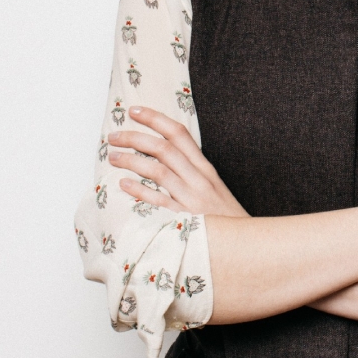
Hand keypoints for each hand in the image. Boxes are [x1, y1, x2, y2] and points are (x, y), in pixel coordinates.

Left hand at [107, 106, 249, 217]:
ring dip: (132, 161)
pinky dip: (140, 191)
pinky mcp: (185, 220)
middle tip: (114, 135)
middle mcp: (198, 179)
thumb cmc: (225, 218)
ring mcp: (192, 199)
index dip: (155, 118)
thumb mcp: (213, 188)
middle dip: (135, 137)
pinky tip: (123, 184)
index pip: (179, 133)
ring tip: (113, 157)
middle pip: (164, 148)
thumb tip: (164, 156)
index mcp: (205, 168)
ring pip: (158, 170)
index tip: (134, 110)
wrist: (244, 246)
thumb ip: (192, 172)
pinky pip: (159, 202)